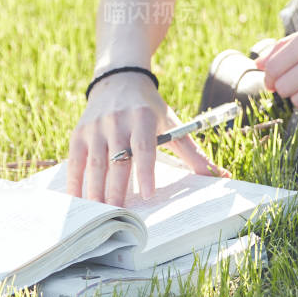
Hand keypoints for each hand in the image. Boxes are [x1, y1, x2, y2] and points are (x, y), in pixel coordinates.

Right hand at [66, 71, 230, 206]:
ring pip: (94, 164)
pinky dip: (75, 183)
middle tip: (119, 216)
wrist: (119, 80)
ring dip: (95, 191)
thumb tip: (222, 176)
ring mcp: (95, 129)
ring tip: (99, 214)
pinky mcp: (79, 134)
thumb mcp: (172, 124)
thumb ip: (193, 153)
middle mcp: (116, 122)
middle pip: (116, 161)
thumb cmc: (150, 109)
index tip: (147, 193)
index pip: (143, 147)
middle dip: (116, 190)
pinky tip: (77, 201)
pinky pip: (75, 162)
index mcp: (142, 118)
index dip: (145, 171)